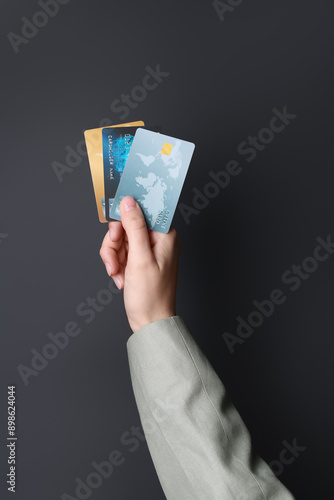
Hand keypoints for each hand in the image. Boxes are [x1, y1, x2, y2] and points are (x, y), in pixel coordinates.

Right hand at [99, 196, 178, 331]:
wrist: (149, 322)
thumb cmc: (151, 295)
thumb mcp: (140, 258)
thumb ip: (134, 227)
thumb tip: (128, 201)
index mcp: (165, 235)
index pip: (143, 209)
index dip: (125, 215)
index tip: (115, 226)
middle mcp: (158, 239)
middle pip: (126, 225)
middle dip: (115, 243)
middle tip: (115, 260)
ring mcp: (147, 250)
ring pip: (119, 239)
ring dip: (113, 257)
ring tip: (118, 274)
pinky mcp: (138, 259)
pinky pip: (119, 252)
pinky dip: (116, 264)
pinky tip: (121, 278)